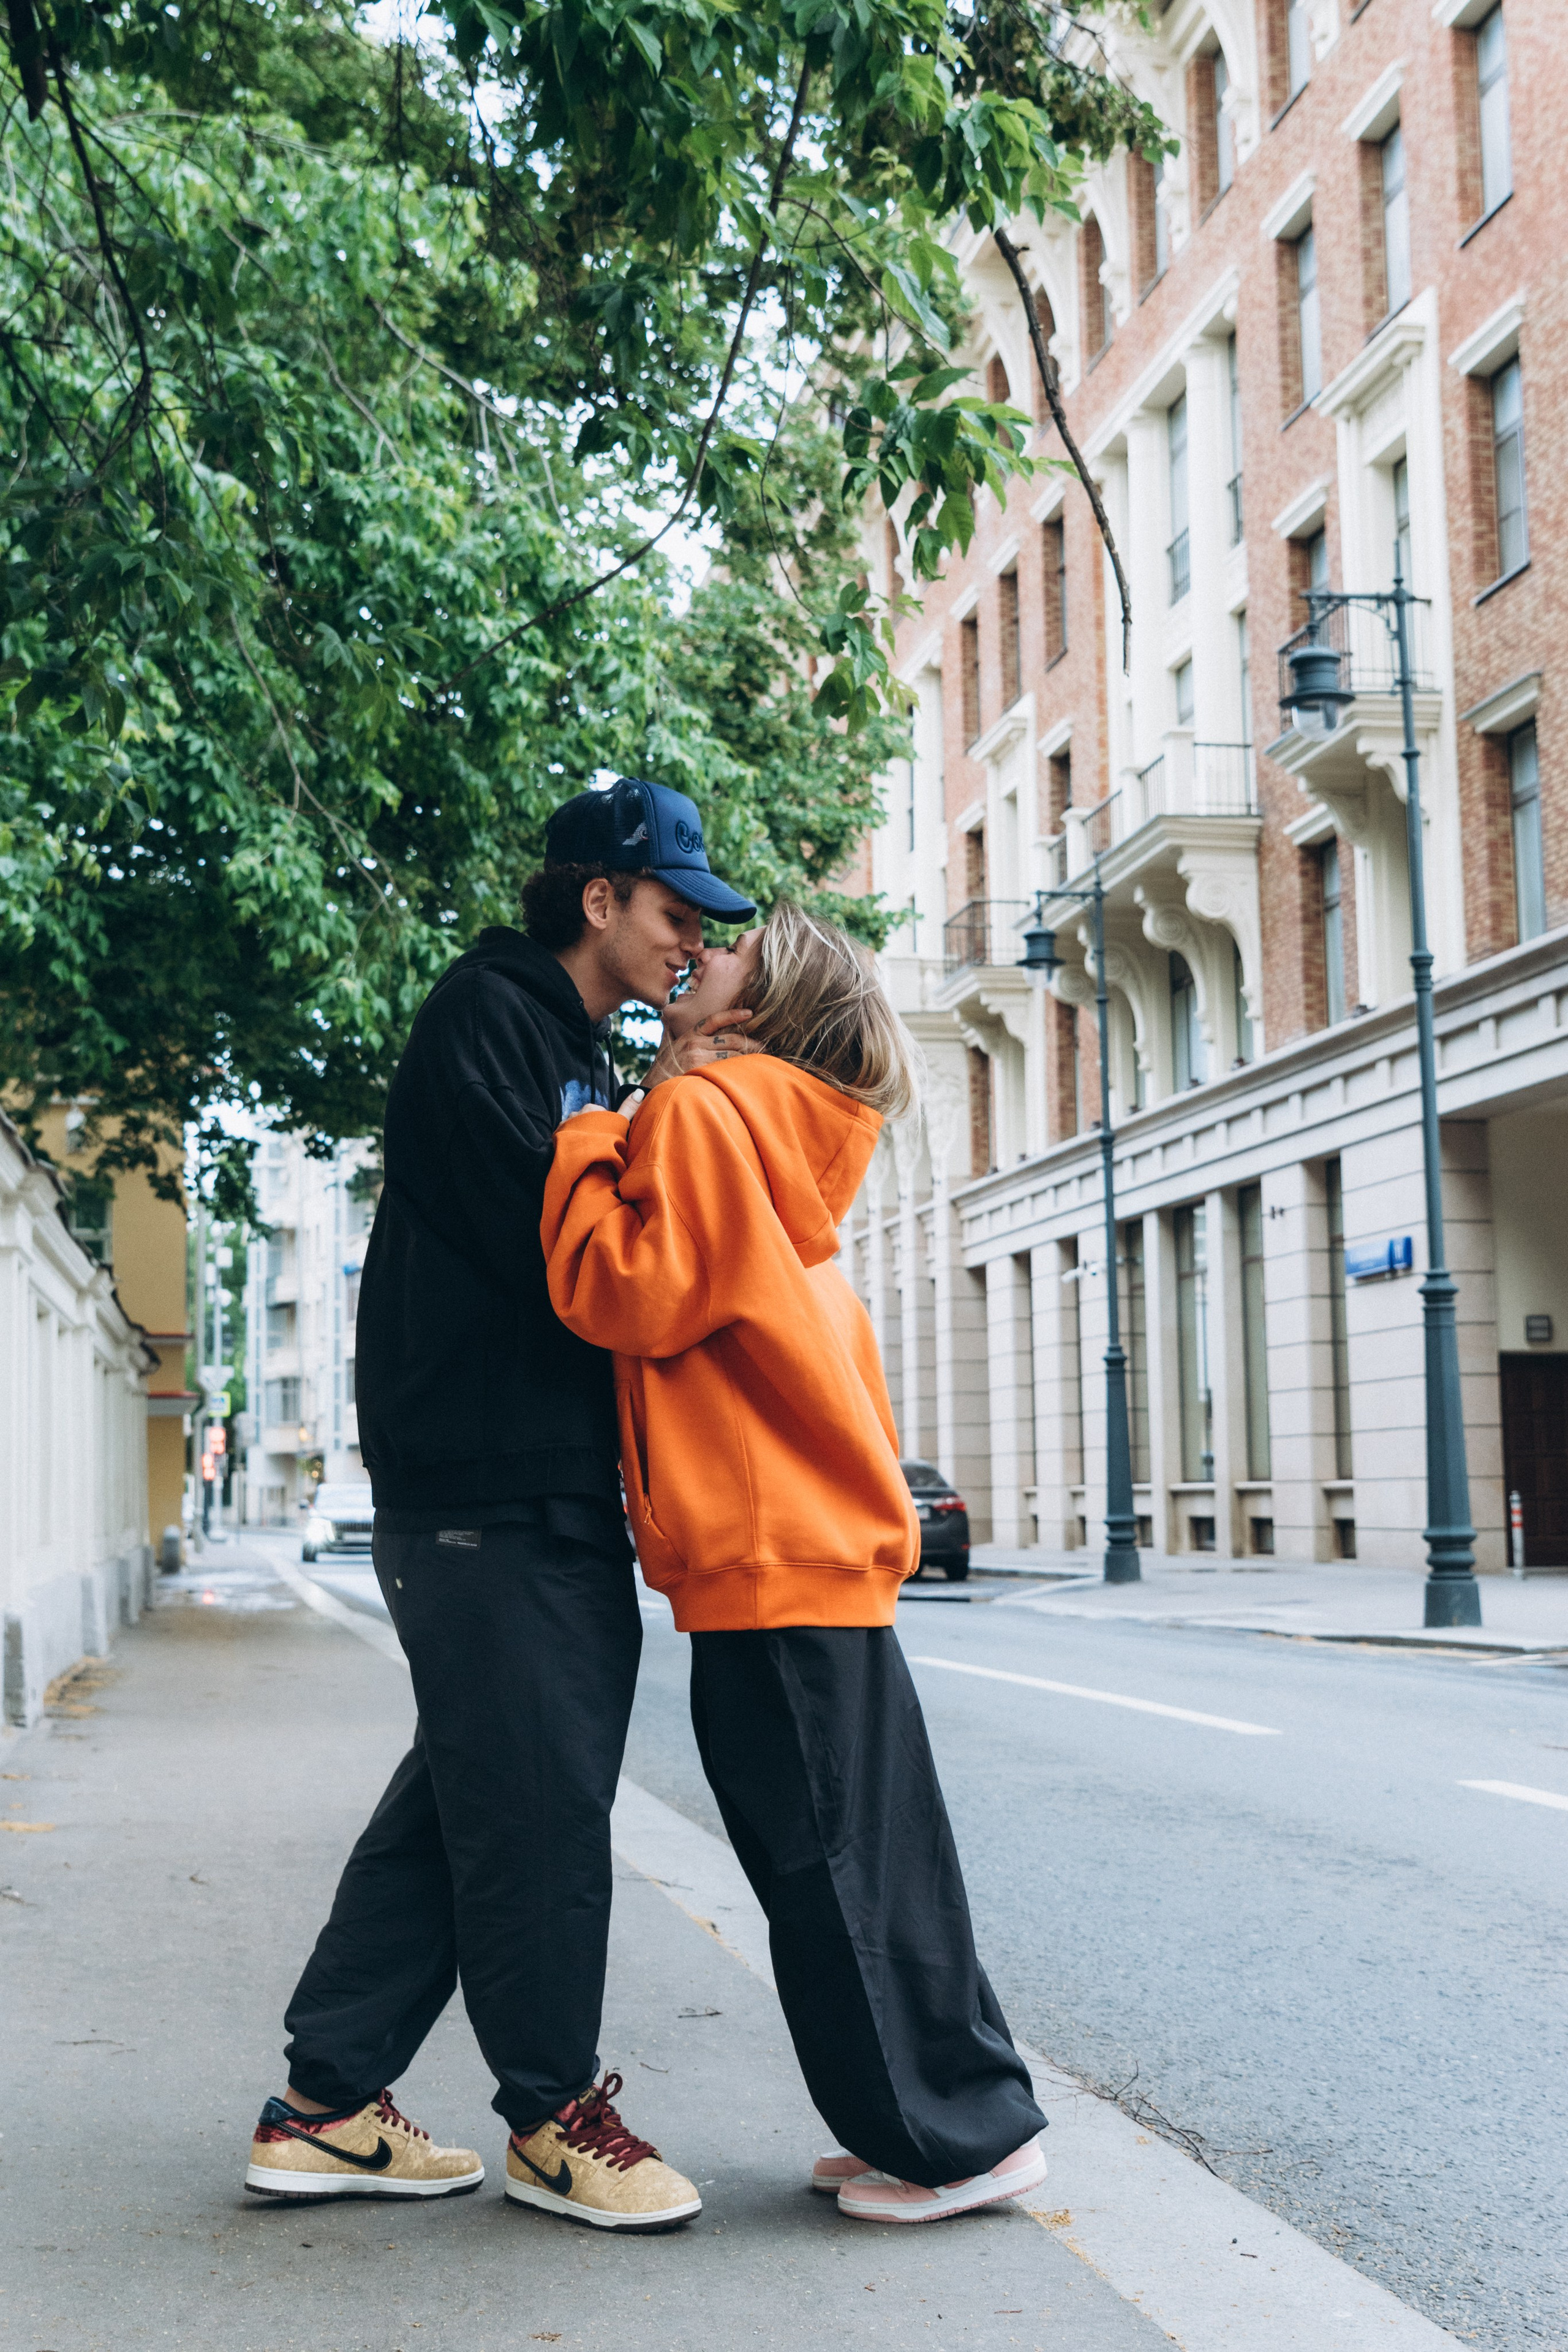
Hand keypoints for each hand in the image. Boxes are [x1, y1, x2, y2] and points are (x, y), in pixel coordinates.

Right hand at [644, 1008, 758, 1091]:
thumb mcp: (665, 1045)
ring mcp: (698, 1057)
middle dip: (750, 1043)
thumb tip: (668, 1019)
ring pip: (732, 1054)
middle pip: (731, 1038)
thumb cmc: (662, 1069)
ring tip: (763, 1059)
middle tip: (765, 1046)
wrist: (652, 1088)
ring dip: (749, 1057)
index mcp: (689, 1034)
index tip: (749, 1013)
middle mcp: (695, 1043)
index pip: (714, 1019)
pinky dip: (741, 1068)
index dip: (733, 1014)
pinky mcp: (701, 1070)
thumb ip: (670, 1031)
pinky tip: (751, 1070)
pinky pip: (727, 1067)